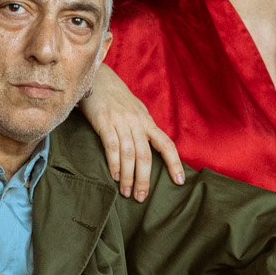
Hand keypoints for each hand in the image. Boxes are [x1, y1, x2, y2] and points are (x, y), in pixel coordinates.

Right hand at [79, 69, 183, 200]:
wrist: (97, 77)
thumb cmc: (116, 98)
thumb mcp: (135, 111)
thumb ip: (142, 128)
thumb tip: (150, 147)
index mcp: (147, 121)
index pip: (166, 144)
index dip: (174, 163)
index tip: (179, 181)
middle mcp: (137, 122)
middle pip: (146, 155)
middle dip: (145, 179)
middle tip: (141, 197)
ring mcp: (121, 122)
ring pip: (129, 154)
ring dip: (129, 176)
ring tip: (127, 192)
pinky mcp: (104, 121)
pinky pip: (112, 146)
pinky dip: (114, 163)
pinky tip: (115, 176)